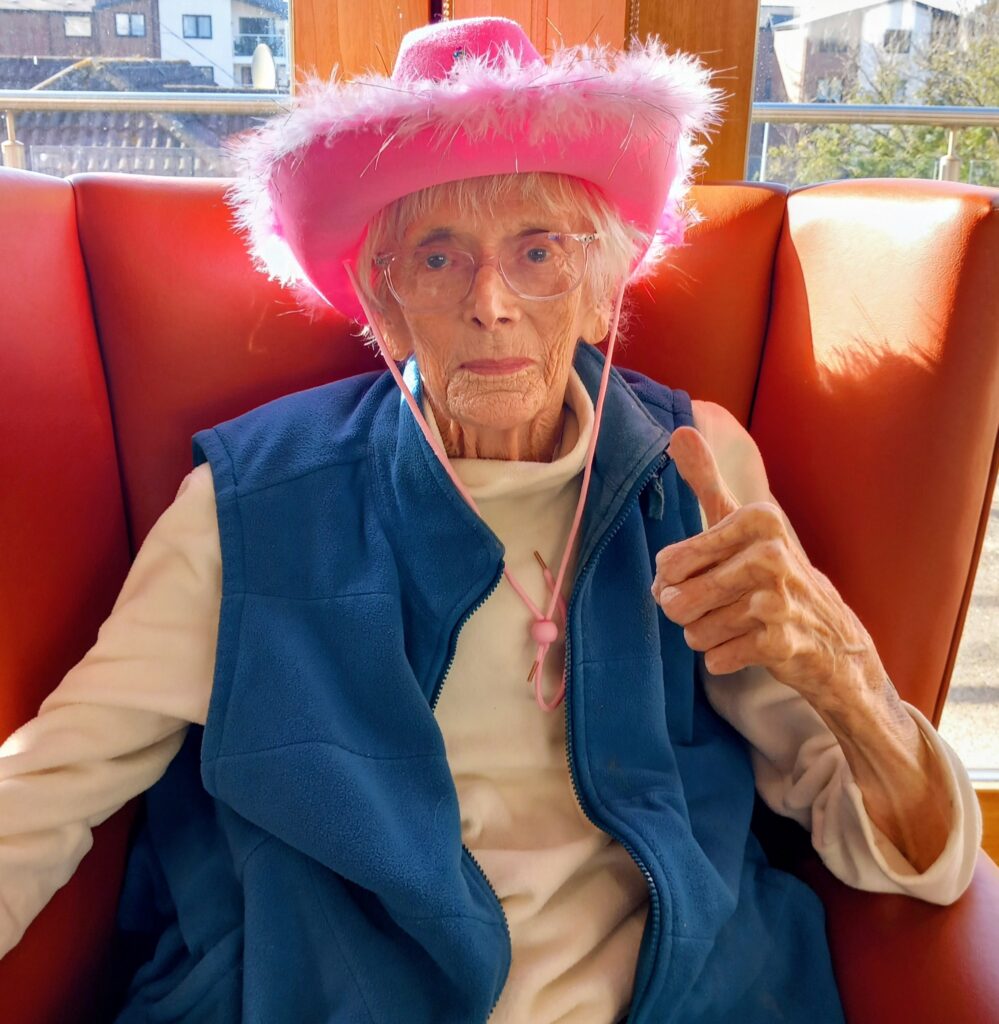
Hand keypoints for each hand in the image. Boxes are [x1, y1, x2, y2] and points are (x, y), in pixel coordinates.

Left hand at [651, 426, 878, 702]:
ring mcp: (779, 599)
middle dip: (686, 610)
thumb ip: (707, 479)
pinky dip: (723, 658)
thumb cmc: (775, 574)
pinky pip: (716, 657)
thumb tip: (679, 430)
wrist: (834, 639)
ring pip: (694, 630)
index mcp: (758, 519)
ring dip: (707, 635)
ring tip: (738, 624)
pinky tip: (751, 646)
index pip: (670, 562)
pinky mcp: (782, 643)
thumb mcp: (743, 522)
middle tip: (718, 605)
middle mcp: (772, 553)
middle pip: (677, 598)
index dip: (674, 579)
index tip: (702, 575)